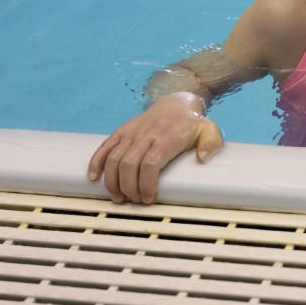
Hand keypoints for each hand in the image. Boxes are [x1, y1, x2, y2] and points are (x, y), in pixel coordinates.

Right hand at [87, 92, 222, 203]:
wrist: (176, 102)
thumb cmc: (192, 123)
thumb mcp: (210, 131)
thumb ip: (211, 144)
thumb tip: (203, 159)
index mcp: (166, 138)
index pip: (150, 165)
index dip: (146, 184)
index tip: (148, 199)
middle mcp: (146, 136)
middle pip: (129, 165)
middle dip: (128, 188)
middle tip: (134, 201)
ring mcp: (131, 133)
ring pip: (113, 159)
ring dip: (112, 181)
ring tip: (118, 198)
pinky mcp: (121, 131)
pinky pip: (104, 147)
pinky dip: (95, 162)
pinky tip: (93, 178)